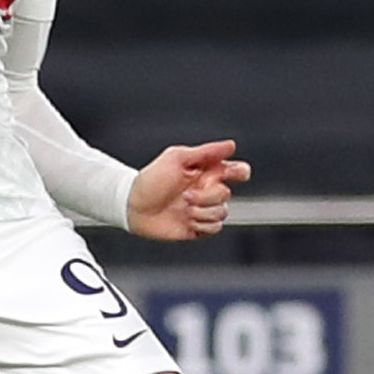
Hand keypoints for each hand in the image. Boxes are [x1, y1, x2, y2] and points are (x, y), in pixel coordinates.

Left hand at [126, 140, 250, 241]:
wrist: (133, 206)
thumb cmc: (150, 180)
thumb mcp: (176, 158)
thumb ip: (206, 152)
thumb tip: (230, 145)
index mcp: (205, 172)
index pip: (236, 171)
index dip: (240, 172)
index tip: (233, 173)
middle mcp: (206, 190)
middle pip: (227, 194)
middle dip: (207, 196)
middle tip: (187, 195)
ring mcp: (202, 209)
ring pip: (222, 212)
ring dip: (203, 211)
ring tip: (183, 208)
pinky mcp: (198, 227)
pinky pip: (215, 228)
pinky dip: (202, 224)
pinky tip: (186, 220)